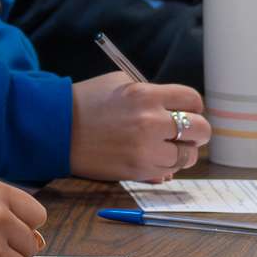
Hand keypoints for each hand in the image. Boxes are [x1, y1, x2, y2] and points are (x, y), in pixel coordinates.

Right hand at [69, 74, 209, 182]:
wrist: (57, 130)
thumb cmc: (88, 103)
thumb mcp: (120, 83)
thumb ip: (151, 94)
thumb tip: (177, 111)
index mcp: (146, 95)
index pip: (192, 100)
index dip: (193, 106)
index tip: (188, 110)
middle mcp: (150, 122)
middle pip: (200, 129)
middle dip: (197, 131)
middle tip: (188, 133)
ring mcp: (145, 150)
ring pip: (188, 156)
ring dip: (183, 152)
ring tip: (169, 148)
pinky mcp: (137, 171)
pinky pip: (168, 172)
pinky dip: (167, 167)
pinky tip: (155, 158)